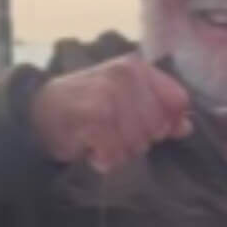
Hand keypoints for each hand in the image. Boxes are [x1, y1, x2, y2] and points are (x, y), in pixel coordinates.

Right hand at [30, 54, 192, 174]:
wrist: (39, 112)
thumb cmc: (87, 108)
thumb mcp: (126, 103)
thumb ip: (159, 111)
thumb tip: (187, 126)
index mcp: (138, 68)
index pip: (178, 100)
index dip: (168, 123)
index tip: (148, 130)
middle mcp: (126, 74)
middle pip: (158, 126)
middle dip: (139, 141)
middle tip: (115, 136)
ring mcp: (108, 92)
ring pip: (137, 141)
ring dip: (120, 153)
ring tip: (102, 143)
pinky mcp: (92, 115)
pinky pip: (114, 150)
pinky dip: (104, 159)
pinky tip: (93, 151)